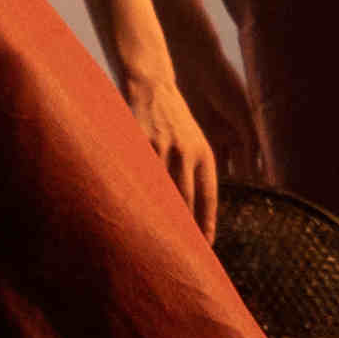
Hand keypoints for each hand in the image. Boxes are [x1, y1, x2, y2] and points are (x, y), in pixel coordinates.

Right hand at [121, 57, 221, 234]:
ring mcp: (162, 148)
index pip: (208, 196)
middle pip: (184, 199)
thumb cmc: (175, 121)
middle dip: (182, 227)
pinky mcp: (139, 143)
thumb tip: (192, 212)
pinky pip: (138, 177)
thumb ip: (195, 172)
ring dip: (157, 215)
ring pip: (160, 191)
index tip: (206, 245)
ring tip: (153, 238)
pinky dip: (135, 195)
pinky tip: (130, 210)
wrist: (154, 87)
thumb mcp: (194, 142)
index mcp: (204, 154)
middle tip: (178, 251)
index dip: (207, 223)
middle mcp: (186, 152)